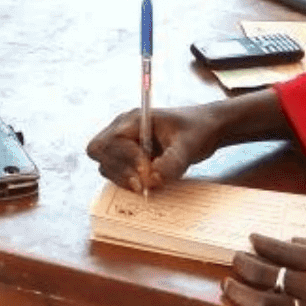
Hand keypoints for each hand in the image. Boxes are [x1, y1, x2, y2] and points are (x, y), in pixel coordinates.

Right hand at [87, 104, 226, 194]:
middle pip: (99, 151)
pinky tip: (146, 185)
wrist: (206, 129)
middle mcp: (124, 130)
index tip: (146, 170)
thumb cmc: (198, 129)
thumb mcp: (189, 145)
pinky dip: (127, 182)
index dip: (125, 158)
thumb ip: (172, 162)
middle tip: (141, 184)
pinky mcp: (130, 159)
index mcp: (135, 119)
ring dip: (122, 178)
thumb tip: (152, 181)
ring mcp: (125, 144)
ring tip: (145, 186)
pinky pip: (117, 172)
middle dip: (117, 170)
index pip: (112, 140)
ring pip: (106, 164)